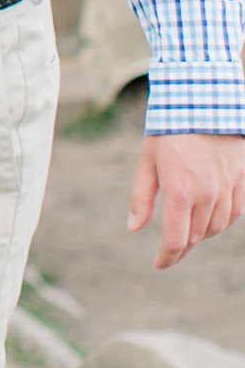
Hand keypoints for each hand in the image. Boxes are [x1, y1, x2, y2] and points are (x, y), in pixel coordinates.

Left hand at [127, 132, 244, 267]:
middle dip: (180, 248)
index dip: (167, 258)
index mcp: (179, 191)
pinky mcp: (241, 180)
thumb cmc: (169, 131)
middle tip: (169, 251)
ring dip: (200, 236)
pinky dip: (221, 223)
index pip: (176, 240)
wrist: (203, 103)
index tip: (159, 264)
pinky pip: (234, 213)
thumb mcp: (147, 162)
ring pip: (216, 228)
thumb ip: (140, 198)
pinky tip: (210, 220)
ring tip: (187, 233)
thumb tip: (133, 228)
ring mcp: (227, 188)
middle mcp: (206, 194)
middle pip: (195, 237)